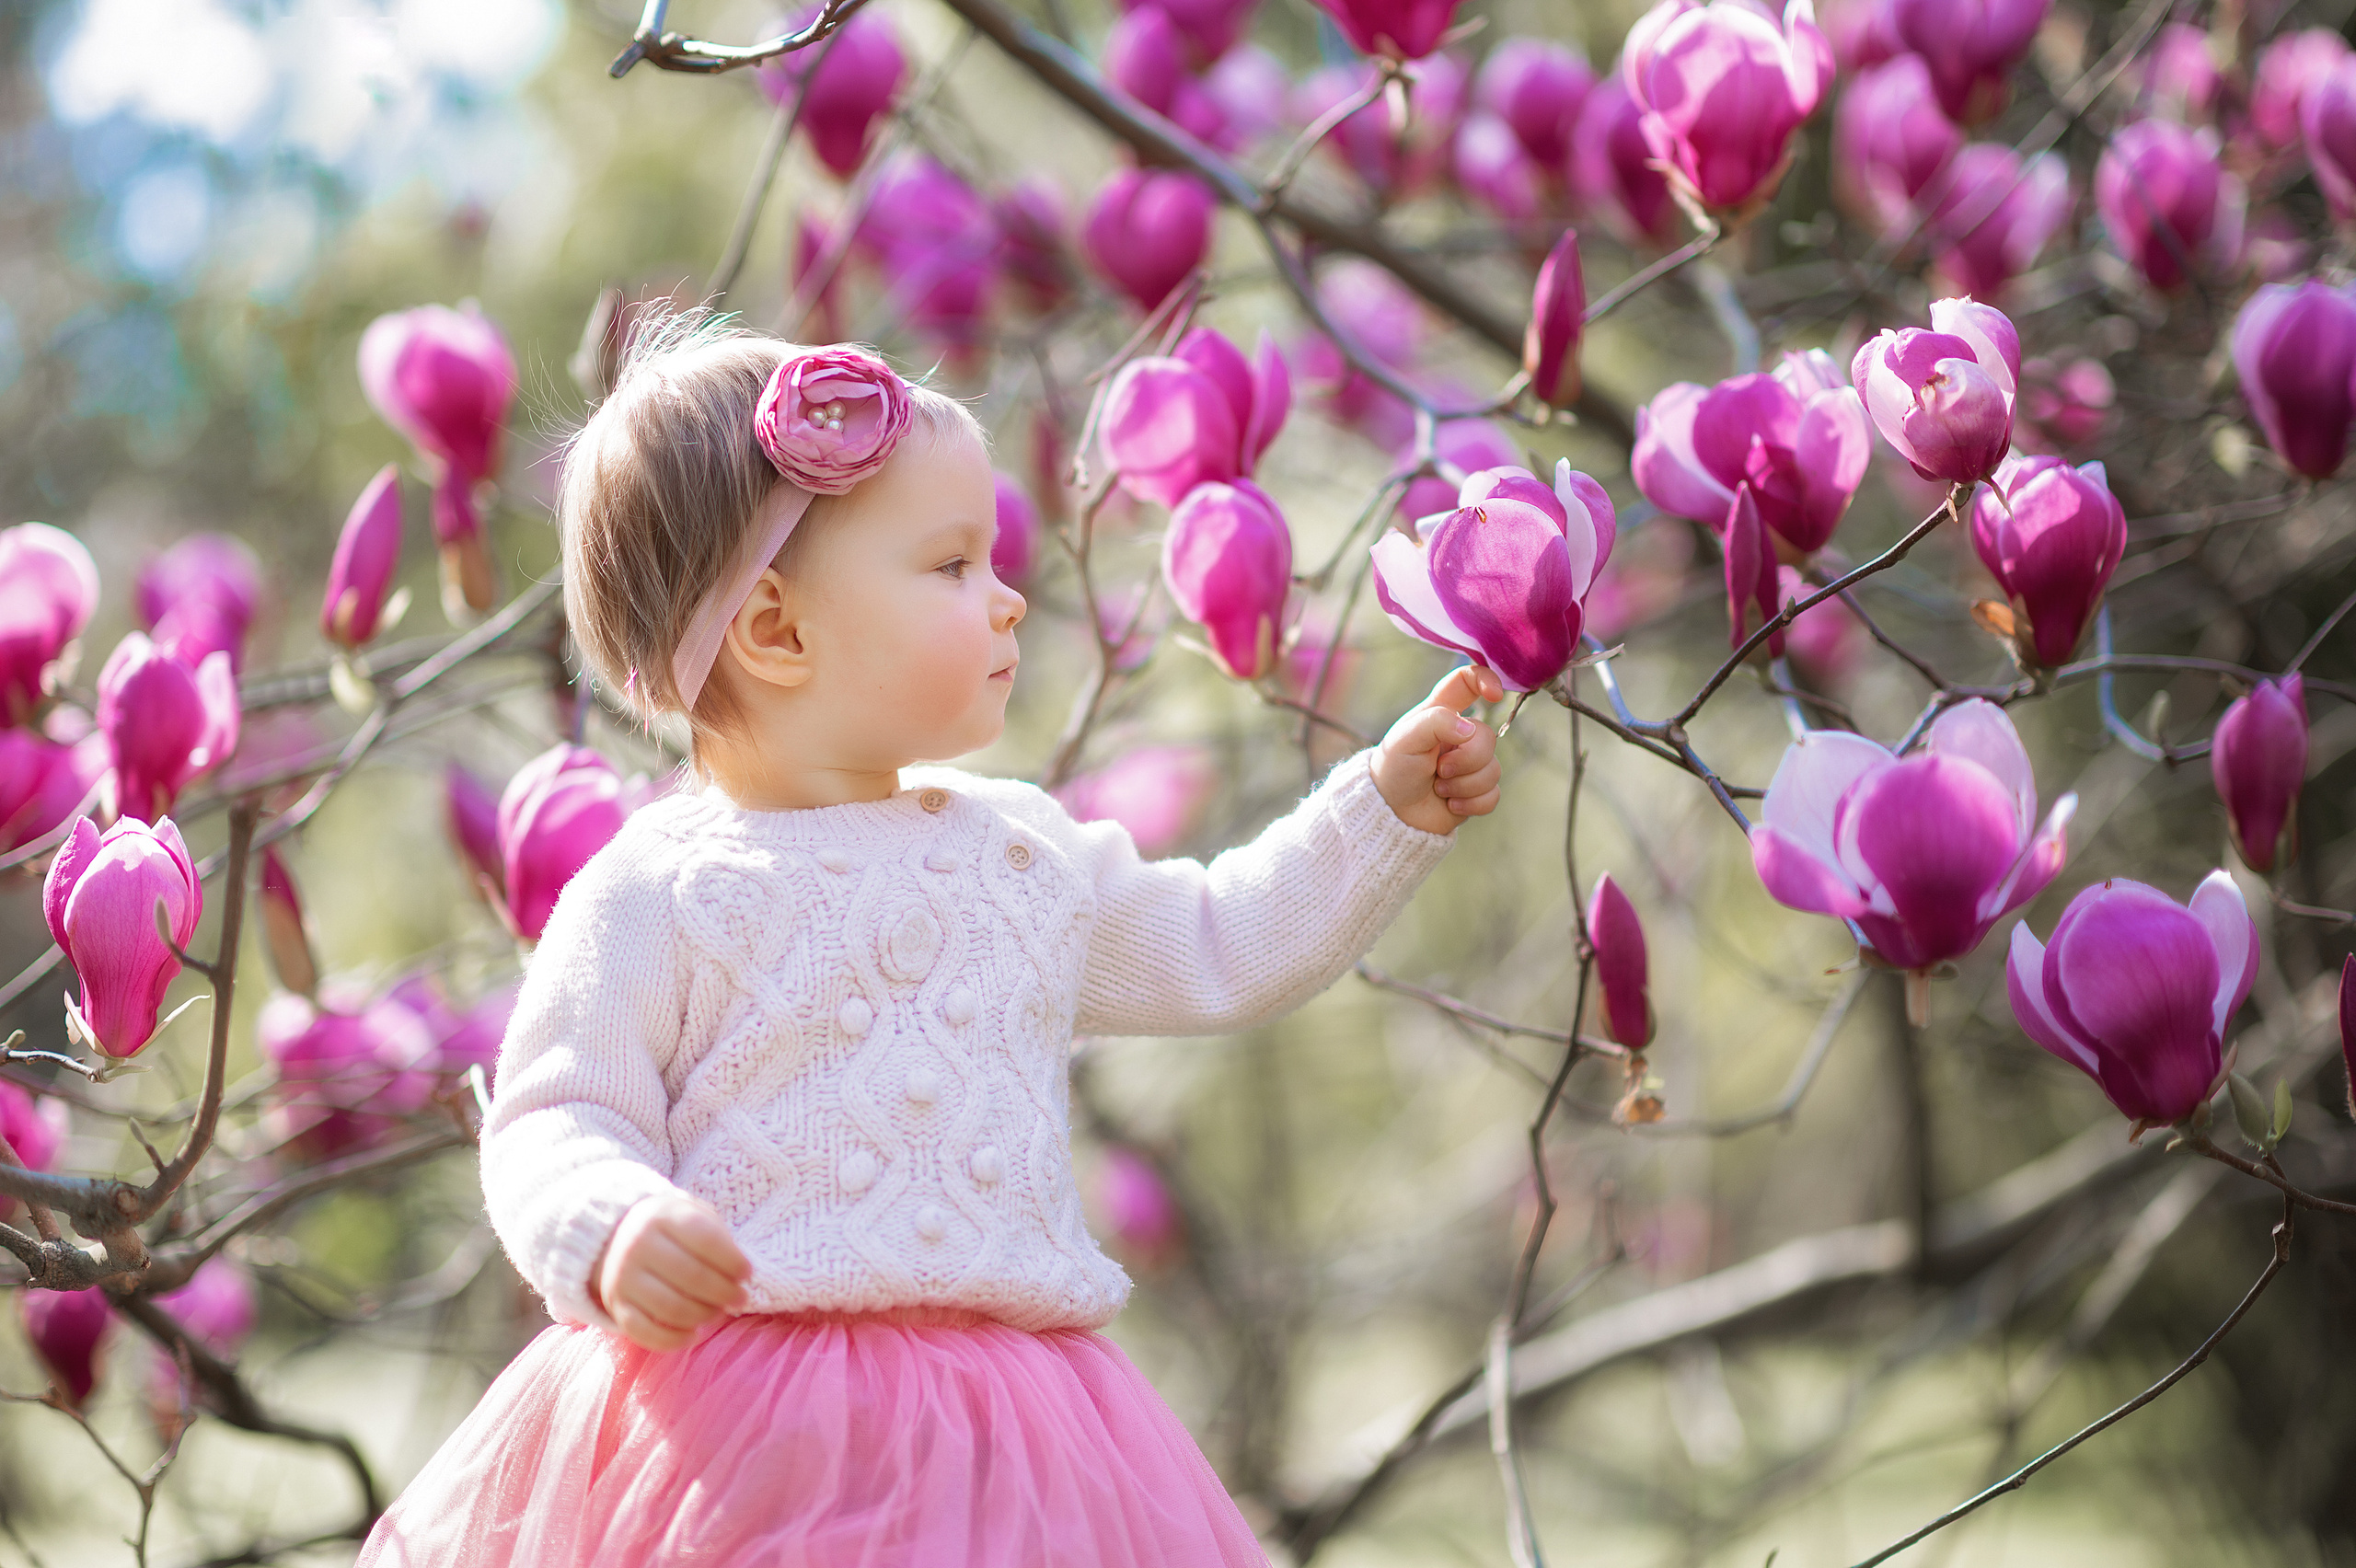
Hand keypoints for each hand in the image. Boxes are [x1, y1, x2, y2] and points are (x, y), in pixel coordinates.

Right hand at [589, 1191, 752, 1350]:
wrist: (616, 1236)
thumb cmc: (670, 1230)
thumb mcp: (692, 1215)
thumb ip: (717, 1237)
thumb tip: (740, 1274)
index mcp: (662, 1217)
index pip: (705, 1240)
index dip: (732, 1260)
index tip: (747, 1273)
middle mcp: (638, 1245)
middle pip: (691, 1277)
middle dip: (724, 1292)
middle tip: (740, 1298)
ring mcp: (623, 1277)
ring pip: (671, 1308)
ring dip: (703, 1315)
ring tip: (718, 1312)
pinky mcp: (616, 1305)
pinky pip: (645, 1332)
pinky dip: (674, 1340)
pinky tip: (695, 1334)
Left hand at [1373, 665, 1504, 834]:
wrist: (1390, 813)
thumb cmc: (1393, 769)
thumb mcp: (1405, 739)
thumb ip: (1436, 723)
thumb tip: (1469, 730)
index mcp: (1441, 713)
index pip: (1466, 681)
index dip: (1485, 678)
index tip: (1494, 694)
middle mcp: (1459, 736)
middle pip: (1487, 737)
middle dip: (1465, 760)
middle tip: (1438, 770)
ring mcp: (1470, 764)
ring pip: (1493, 770)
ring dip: (1463, 785)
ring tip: (1438, 788)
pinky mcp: (1475, 791)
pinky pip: (1493, 795)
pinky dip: (1471, 804)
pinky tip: (1449, 804)